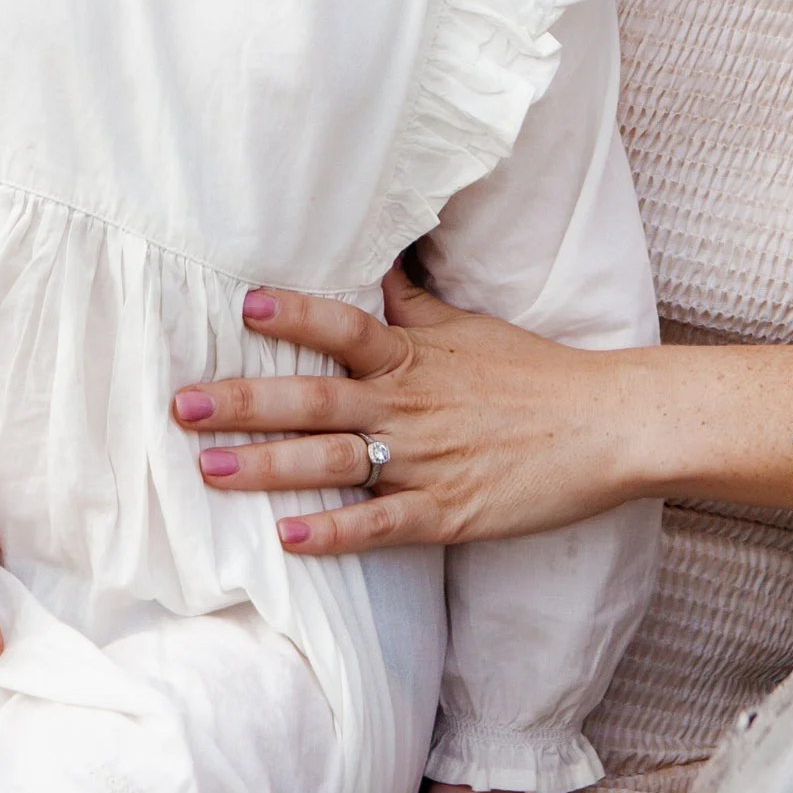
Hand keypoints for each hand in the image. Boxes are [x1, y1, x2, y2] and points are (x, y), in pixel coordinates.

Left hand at [171, 276, 646, 554]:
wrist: (607, 426)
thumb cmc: (537, 373)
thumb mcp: (469, 326)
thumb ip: (412, 301)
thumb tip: (376, 255)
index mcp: (418, 357)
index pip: (349, 328)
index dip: (298, 314)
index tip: (244, 304)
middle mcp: (414, 406)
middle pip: (319, 398)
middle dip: (248, 401)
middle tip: (185, 403)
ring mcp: (429, 461)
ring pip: (336, 462)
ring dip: (268, 466)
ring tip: (208, 469)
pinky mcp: (449, 513)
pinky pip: (382, 523)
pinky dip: (335, 532)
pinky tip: (287, 538)